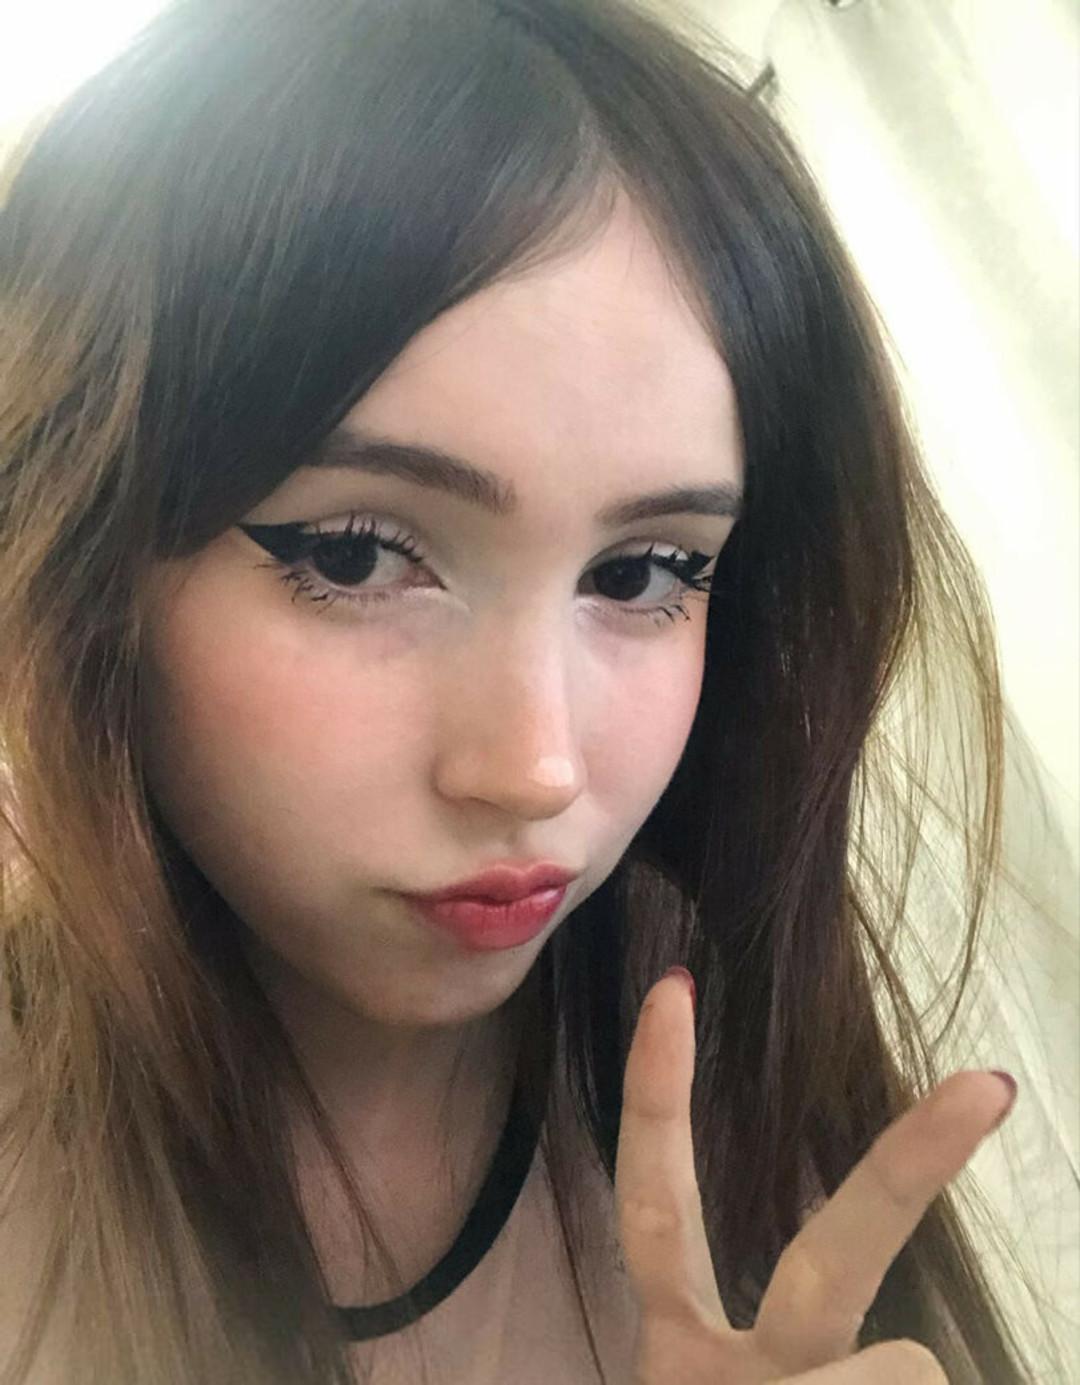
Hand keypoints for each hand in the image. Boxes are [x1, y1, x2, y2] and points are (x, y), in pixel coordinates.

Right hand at [614, 969, 1016, 1382]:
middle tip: (991, 1085)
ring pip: (909, 1368)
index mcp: (680, 1345)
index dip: (657, 1096)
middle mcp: (711, 1364)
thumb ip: (808, 1348)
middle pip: (832, 1262)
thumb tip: (902, 1344)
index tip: (672, 987)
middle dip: (913, 1172)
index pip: (660, 1206)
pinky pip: (915, 1382)